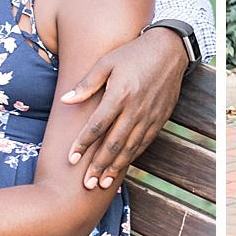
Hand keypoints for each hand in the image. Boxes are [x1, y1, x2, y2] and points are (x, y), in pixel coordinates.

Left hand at [61, 28, 187, 189]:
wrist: (169, 51)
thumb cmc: (133, 54)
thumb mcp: (107, 62)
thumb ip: (87, 84)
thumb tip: (65, 100)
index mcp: (120, 94)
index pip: (97, 126)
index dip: (83, 144)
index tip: (71, 159)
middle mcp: (135, 109)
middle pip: (113, 144)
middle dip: (98, 166)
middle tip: (86, 185)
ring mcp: (149, 116)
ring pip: (130, 148)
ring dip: (115, 168)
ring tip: (102, 183)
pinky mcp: (159, 119)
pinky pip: (143, 143)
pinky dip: (132, 157)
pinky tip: (122, 166)